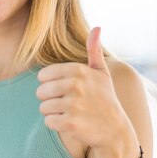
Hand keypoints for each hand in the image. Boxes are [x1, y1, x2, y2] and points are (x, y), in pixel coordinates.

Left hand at [36, 27, 136, 150]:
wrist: (116, 130)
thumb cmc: (105, 99)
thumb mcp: (102, 73)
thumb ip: (94, 50)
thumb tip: (97, 28)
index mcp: (78, 70)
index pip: (43, 75)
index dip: (51, 84)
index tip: (66, 90)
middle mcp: (75, 85)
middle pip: (40, 92)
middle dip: (50, 99)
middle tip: (68, 104)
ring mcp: (73, 104)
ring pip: (43, 107)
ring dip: (53, 112)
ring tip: (71, 113)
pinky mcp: (70, 123)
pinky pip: (48, 121)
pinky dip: (56, 124)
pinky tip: (71, 123)